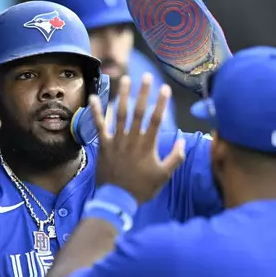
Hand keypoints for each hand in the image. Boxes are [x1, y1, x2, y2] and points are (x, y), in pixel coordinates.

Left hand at [90, 73, 185, 202]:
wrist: (117, 200)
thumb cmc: (142, 189)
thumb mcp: (164, 176)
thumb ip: (175, 157)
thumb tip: (182, 140)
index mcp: (147, 145)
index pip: (156, 119)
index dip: (161, 103)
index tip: (165, 88)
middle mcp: (132, 139)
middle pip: (139, 112)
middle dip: (143, 93)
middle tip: (146, 76)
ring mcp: (116, 141)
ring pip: (119, 114)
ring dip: (122, 95)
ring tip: (124, 79)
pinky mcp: (103, 145)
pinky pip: (98, 126)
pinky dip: (95, 112)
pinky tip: (93, 97)